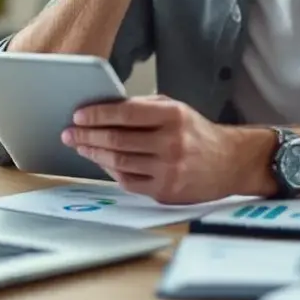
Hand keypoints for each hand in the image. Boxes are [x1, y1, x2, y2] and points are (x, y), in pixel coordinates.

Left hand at [61, 94, 253, 203]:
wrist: (231, 162)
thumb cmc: (196, 133)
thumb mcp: (176, 109)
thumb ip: (143, 107)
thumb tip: (104, 109)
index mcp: (172, 116)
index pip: (125, 113)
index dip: (97, 115)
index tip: (78, 115)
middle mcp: (171, 143)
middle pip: (117, 140)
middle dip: (87, 136)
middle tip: (69, 133)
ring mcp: (168, 170)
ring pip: (119, 162)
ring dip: (94, 154)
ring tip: (80, 147)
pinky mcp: (166, 191)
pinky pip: (128, 182)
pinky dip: (111, 172)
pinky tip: (102, 163)